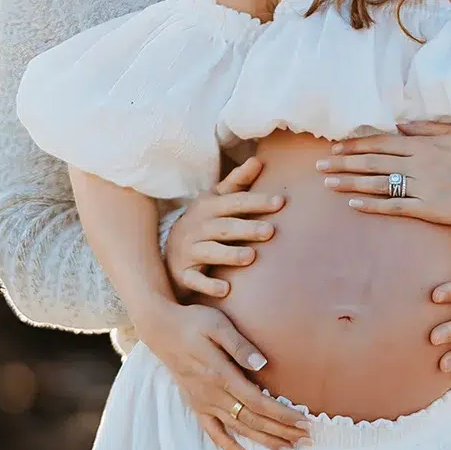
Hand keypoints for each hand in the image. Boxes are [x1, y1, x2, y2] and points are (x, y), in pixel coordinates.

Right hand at [137, 300, 308, 449]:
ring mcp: (203, 403)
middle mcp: (212, 394)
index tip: (303, 421)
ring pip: (238, 429)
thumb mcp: (217, 325)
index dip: (282, 414)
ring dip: (264, 441)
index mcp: (220, 374)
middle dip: (281, 431)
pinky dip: (230, 448)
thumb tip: (262, 364)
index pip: (258, 401)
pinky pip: (213, 433)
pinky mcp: (196, 406)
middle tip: (306, 440)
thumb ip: (239, 345)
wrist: (161, 329)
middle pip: (252, 420)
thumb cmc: (193, 322)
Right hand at [163, 156, 283, 300]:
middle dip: (247, 228)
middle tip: (270, 231)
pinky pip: (195, 280)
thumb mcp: (216, 200)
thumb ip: (238, 182)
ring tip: (251, 257)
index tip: (280, 202)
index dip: (257, 201)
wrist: (169, 252)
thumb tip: (258, 159)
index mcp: (208, 207)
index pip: (235, 202)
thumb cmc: (203, 223)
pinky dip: (209, 285)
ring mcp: (189, 251)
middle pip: (225, 227)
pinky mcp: (184, 274)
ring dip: (229, 254)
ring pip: (210, 252)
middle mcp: (197, 227)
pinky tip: (226, 290)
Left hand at [316, 119, 450, 227]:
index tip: (335, 147)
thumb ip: (428, 128)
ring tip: (326, 183)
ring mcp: (422, 185)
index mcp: (424, 143)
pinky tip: (353, 204)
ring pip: (377, 182)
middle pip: (372, 160)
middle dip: (342, 162)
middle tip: (318, 165)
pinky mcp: (428, 207)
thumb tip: (402, 124)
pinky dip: (371, 204)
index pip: (381, 142)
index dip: (355, 145)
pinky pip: (394, 205)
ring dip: (349, 182)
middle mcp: (418, 162)